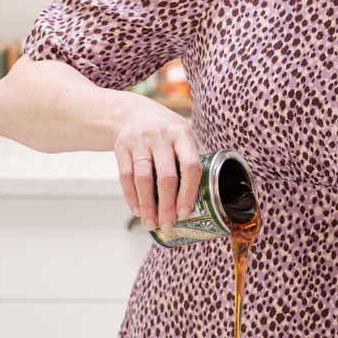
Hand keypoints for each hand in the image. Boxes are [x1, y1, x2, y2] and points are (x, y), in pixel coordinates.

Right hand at [112, 96, 201, 234]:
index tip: (185, 211)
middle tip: (168, 225)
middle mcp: (161, 136)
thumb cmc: (166, 129)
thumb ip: (197, 155)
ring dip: (147, 206)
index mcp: (182, 134)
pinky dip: (131, 197)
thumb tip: (215, 185)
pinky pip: (125, 177)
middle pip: (166, 177)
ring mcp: (139, 142)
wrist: (133, 112)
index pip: (190, 166)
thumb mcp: (185, 134)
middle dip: (167, 206)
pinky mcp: (121, 148)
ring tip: (151, 223)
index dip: (189, 191)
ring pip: (143, 179)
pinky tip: (138, 210)